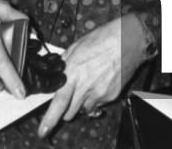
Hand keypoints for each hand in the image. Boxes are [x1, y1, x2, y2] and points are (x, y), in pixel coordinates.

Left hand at [37, 14, 150, 137]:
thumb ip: (64, 64)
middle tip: (70, 96)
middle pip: (70, 113)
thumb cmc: (103, 39)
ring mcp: (100, 93)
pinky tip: (99, 83)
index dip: (50, 119)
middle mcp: (86, 86)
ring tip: (87, 85)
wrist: (128, 40)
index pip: (59, 102)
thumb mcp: (76, 47)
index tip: (43, 130)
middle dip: (66, 109)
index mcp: (74, 73)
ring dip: (81, 104)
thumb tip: (55, 74)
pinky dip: (95, 99)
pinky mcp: (111, 96)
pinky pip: (98, 105)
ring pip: (84, 110)